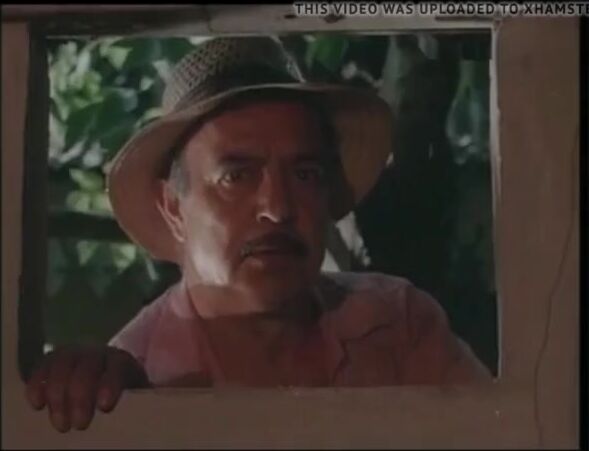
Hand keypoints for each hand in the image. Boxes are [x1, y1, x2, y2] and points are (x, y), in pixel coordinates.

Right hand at [25, 346, 148, 432]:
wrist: (106, 376)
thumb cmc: (122, 392)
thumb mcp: (133, 395)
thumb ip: (134, 401)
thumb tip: (135, 418)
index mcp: (121, 360)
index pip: (116, 367)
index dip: (110, 384)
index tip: (104, 407)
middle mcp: (98, 353)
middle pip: (87, 367)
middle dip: (80, 397)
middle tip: (79, 424)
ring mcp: (74, 353)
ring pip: (62, 364)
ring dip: (58, 394)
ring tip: (61, 424)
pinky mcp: (53, 359)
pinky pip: (42, 366)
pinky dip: (37, 383)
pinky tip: (38, 405)